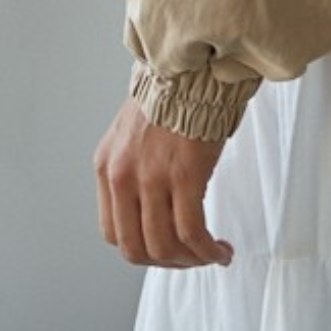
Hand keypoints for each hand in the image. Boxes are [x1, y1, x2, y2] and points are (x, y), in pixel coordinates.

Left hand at [93, 97, 233, 267]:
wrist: (193, 68)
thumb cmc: (171, 97)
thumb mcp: (132, 136)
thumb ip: (134, 171)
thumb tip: (153, 209)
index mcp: (107, 167)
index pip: (113, 233)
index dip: (141, 249)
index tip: (165, 248)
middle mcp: (123, 177)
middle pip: (135, 248)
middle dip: (165, 262)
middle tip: (189, 258)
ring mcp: (152, 178)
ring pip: (164, 246)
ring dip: (190, 261)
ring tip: (211, 254)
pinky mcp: (185, 175)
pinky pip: (193, 232)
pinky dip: (208, 250)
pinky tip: (222, 250)